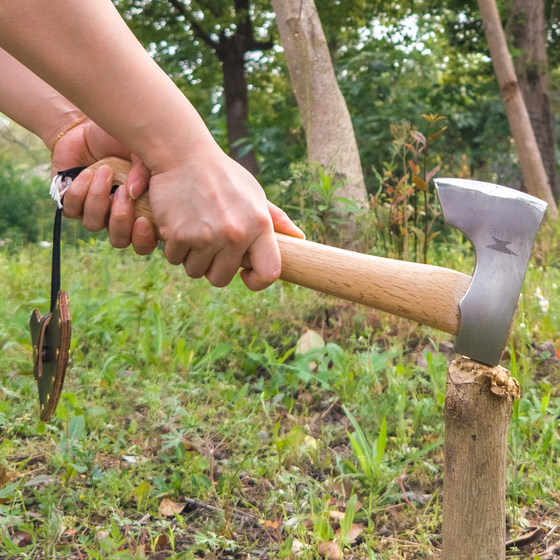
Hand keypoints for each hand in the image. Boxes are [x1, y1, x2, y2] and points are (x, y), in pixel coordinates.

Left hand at [51, 118, 156, 254]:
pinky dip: (80, 192)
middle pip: (119, 240)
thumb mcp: (140, 152)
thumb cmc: (120, 143)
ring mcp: (94, 213)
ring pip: (94, 226)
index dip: (144, 239)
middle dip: (120, 219)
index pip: (145, 242)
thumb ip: (145, 170)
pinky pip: (73, 211)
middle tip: (122, 192)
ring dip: (98, 199)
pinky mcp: (72, 205)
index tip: (143, 220)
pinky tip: (88, 173)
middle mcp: (117, 218)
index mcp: (140, 212)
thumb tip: (135, 192)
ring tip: (105, 172)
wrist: (87, 130)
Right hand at [148, 144, 303, 290]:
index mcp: (259, 225)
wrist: (184, 154)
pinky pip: (174, 258)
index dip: (257, 281)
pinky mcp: (181, 235)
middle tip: (208, 246)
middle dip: (212, 267)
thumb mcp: (254, 193)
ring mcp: (208, 236)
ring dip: (191, 257)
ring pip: (196, 271)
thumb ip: (275, 219)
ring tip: (193, 231)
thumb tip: (300, 237)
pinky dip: (173, 247)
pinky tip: (177, 225)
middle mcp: (236, 234)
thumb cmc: (222, 175)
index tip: (244, 274)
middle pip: (221, 278)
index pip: (269, 272)